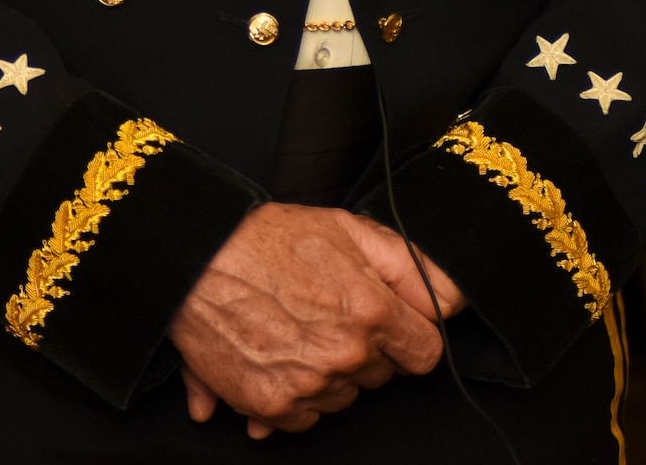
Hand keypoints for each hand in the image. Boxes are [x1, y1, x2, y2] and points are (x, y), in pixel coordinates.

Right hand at [170, 203, 443, 437]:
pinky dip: (295, 393)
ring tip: (296, 328)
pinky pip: (306, 417)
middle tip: (327, 312)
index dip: (407, 334)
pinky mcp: (273, 407)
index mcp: (370, 312)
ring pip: (344, 397)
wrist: (195, 261)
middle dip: (364, 349)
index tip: (387, 322)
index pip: (425, 352)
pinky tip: (276, 354)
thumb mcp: (346, 228)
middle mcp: (344, 356)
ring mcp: (309, 387)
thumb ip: (408, 264)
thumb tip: (451, 300)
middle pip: (381, 375)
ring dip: (329, 373)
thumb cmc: (267, 239)